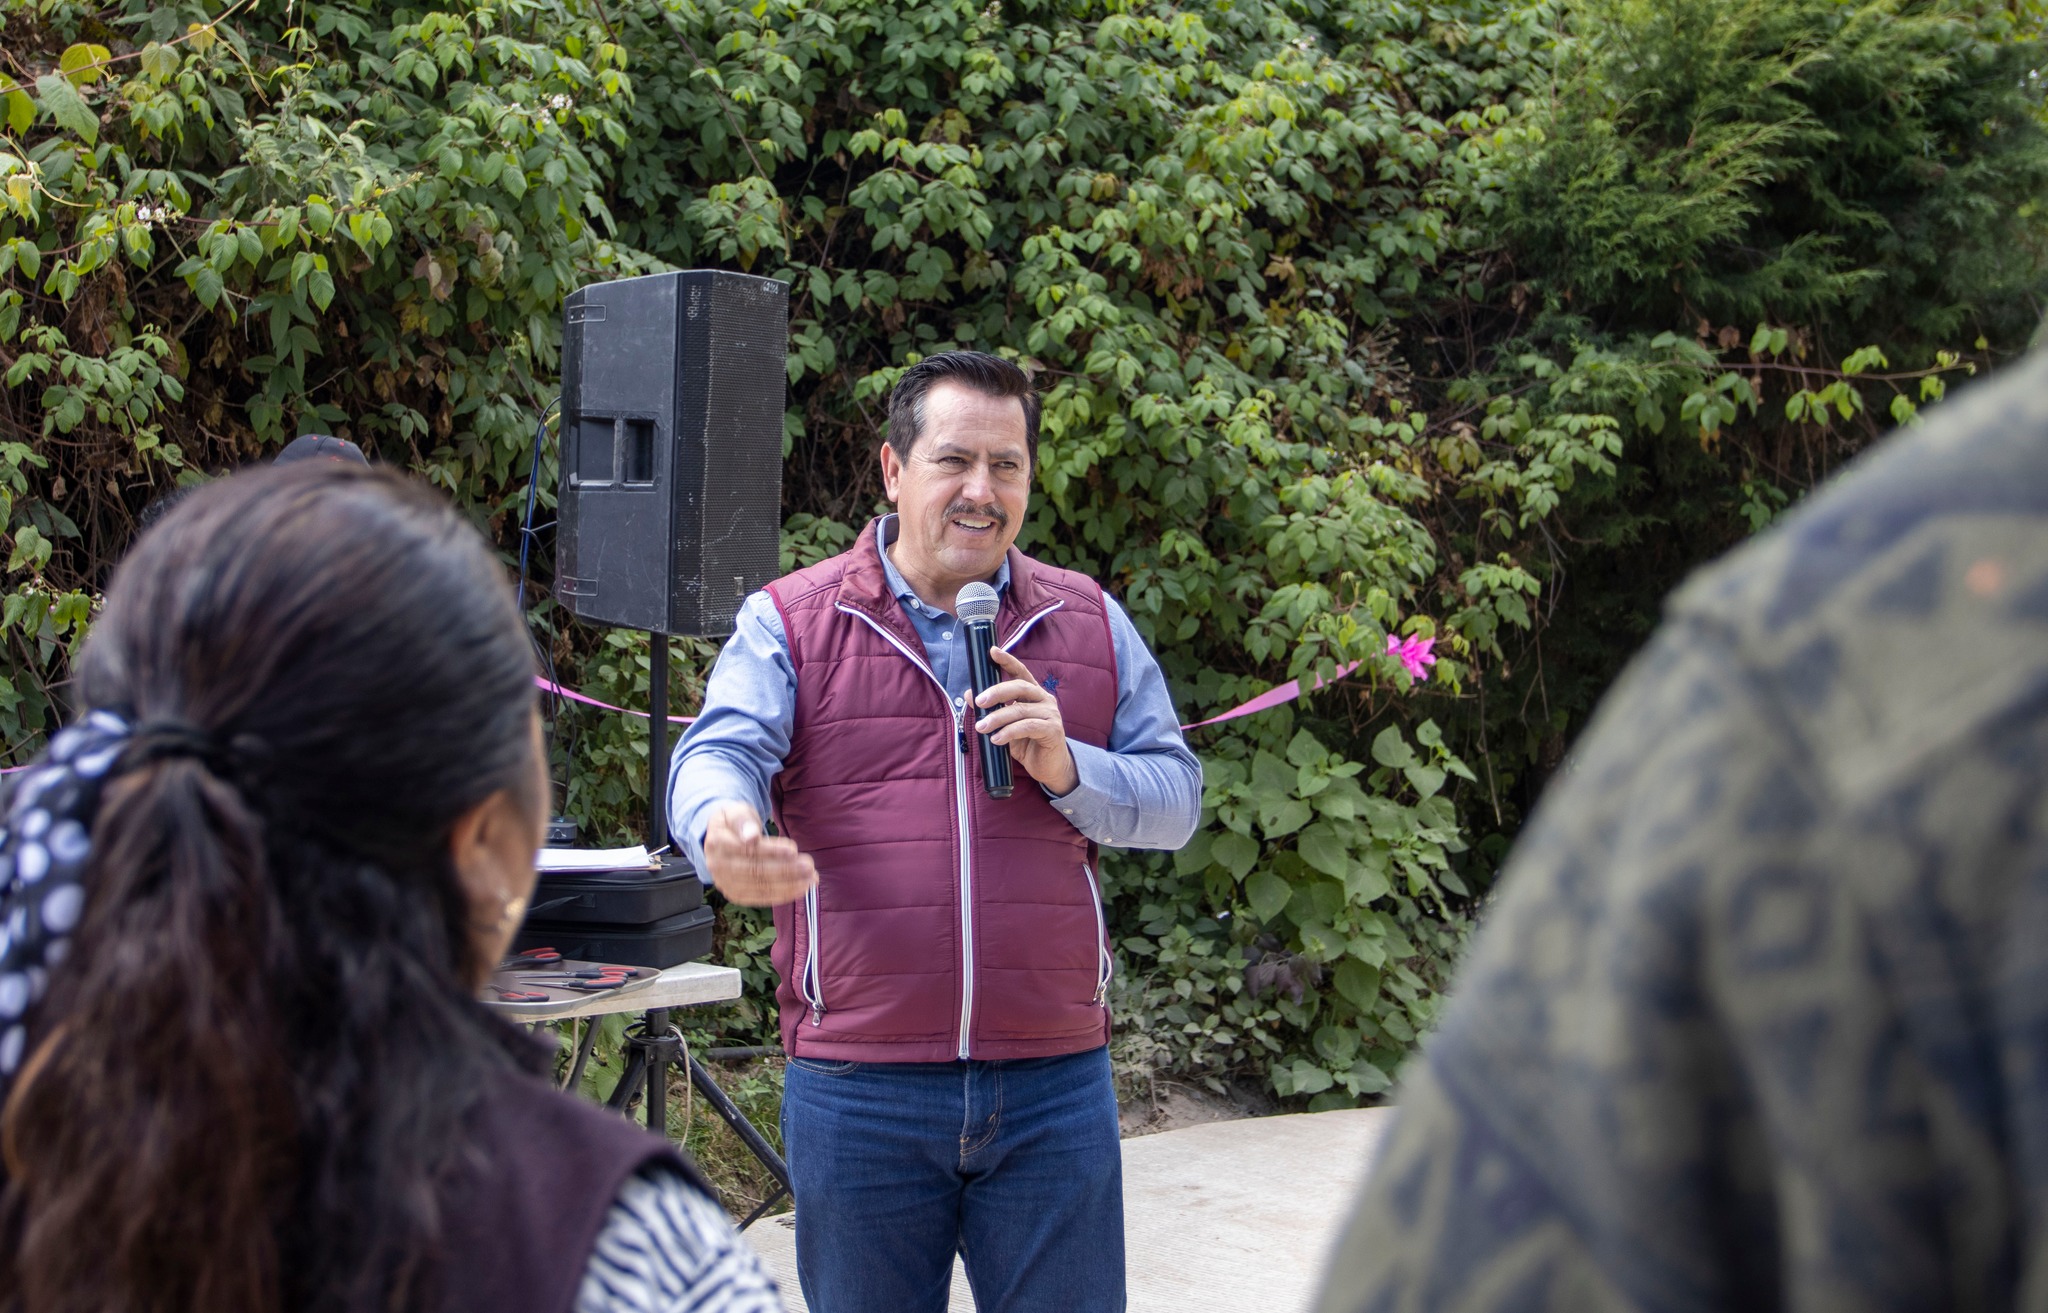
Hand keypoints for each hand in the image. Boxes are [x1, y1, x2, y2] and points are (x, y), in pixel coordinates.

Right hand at [701, 801, 817, 906]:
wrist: (720, 839)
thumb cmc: (734, 823)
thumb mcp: (735, 811)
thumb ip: (742, 820)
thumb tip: (750, 836)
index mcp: (716, 843)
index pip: (747, 850)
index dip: (771, 851)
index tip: (793, 849)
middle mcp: (718, 867)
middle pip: (755, 871)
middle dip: (785, 870)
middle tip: (809, 866)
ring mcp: (726, 884)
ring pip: (760, 886)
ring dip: (789, 884)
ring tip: (811, 878)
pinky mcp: (736, 895)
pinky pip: (761, 897)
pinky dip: (783, 894)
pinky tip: (800, 888)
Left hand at [974, 647, 1078, 795]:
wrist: (1049, 768)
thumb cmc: (1027, 744)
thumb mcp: (1004, 725)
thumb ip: (991, 710)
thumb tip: (968, 694)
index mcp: (1033, 694)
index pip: (1020, 672)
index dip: (1007, 661)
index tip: (992, 651)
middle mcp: (1044, 700)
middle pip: (1020, 687)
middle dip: (997, 692)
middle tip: (978, 701)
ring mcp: (1051, 714)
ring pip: (1020, 709)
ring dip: (997, 718)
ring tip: (981, 727)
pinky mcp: (1053, 730)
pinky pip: (1027, 726)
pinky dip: (1009, 732)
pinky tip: (997, 740)